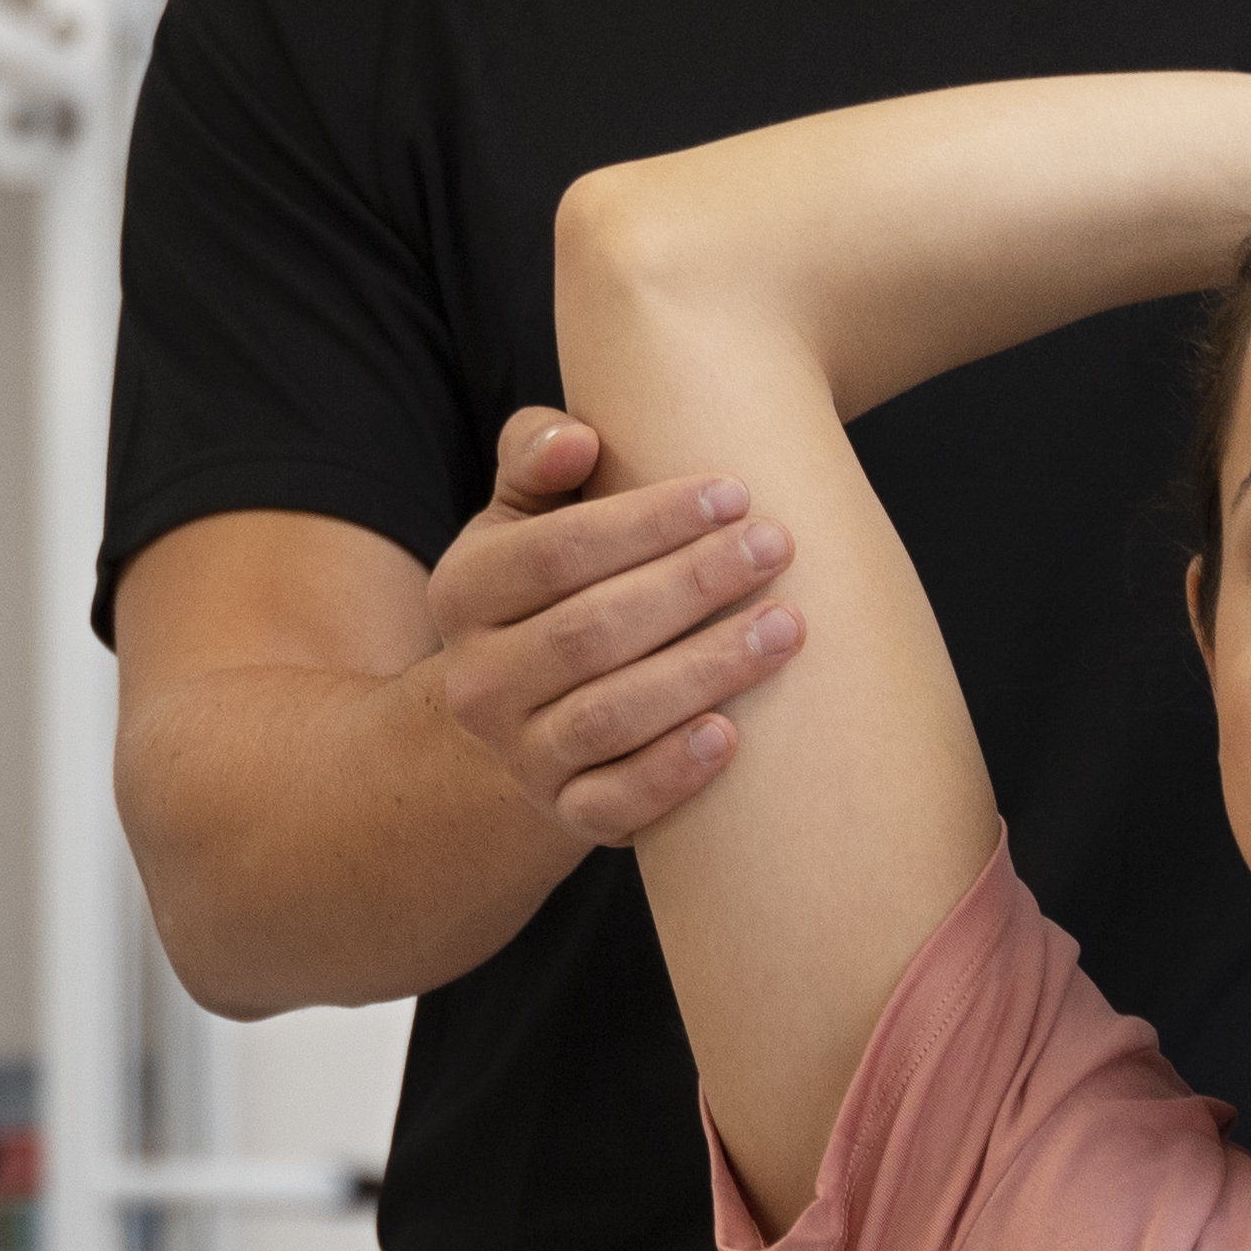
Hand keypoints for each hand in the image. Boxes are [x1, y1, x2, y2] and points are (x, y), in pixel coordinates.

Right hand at [422, 408, 802, 847]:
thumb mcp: (525, 517)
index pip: (554, 553)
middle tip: (776, 546)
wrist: (530, 710)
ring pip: (608, 717)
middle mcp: (478, 681)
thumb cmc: (555, 589)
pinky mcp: (565, 811)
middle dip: (692, 585)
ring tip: (786, 627)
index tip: (734, 493)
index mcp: (464, 592)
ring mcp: (518, 754)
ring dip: (703, 670)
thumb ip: (538, 457)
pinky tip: (733, 733)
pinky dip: (671, 773)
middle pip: (589, 633)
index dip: (647, 523)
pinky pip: (613, 804)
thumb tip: (579, 439)